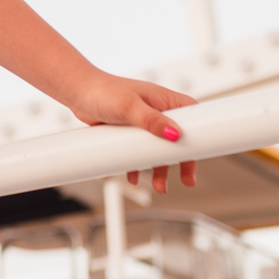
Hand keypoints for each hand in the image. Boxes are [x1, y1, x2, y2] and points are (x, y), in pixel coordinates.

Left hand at [65, 71, 196, 193]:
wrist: (76, 91)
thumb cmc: (103, 91)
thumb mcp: (129, 107)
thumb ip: (151, 121)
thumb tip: (174, 133)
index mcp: (162, 99)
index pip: (192, 115)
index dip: (201, 134)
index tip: (202, 155)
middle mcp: (155, 110)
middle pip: (178, 138)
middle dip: (182, 161)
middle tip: (186, 180)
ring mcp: (142, 121)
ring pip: (158, 149)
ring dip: (160, 169)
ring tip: (159, 187)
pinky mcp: (128, 131)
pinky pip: (139, 151)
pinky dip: (139, 165)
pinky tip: (133, 176)